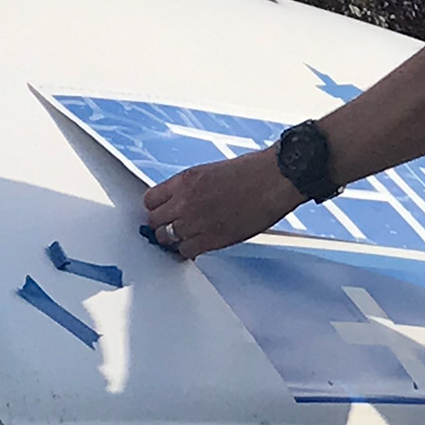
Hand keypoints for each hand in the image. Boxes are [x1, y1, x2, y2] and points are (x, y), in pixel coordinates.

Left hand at [143, 148, 302, 258]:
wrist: (275, 180)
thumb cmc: (252, 173)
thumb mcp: (211, 172)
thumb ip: (191, 189)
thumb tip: (182, 203)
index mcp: (184, 181)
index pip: (150, 200)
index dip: (157, 209)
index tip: (163, 213)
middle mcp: (185, 201)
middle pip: (155, 221)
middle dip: (162, 225)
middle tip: (171, 228)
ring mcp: (196, 222)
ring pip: (166, 239)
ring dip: (174, 240)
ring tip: (185, 238)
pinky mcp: (211, 239)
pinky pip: (186, 252)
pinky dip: (189, 251)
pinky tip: (198, 246)